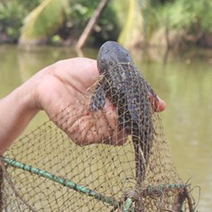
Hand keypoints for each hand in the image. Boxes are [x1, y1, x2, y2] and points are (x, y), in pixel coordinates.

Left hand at [33, 58, 165, 145]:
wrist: (51, 76)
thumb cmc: (79, 72)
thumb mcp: (108, 73)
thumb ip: (131, 86)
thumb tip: (160, 105)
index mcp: (118, 107)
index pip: (138, 117)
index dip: (147, 113)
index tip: (156, 106)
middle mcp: (108, 121)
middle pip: (131, 131)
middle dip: (133, 120)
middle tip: (126, 105)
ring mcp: (96, 129)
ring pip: (118, 138)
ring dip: (119, 124)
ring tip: (112, 107)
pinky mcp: (81, 135)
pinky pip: (98, 139)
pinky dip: (103, 128)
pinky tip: (100, 111)